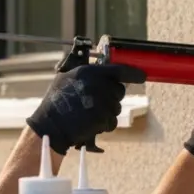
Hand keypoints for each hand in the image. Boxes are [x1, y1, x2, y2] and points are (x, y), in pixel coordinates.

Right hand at [27, 64, 146, 153]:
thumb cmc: (56, 101)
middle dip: (112, 95)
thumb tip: (103, 67)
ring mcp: (101, 103)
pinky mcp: (102, 119)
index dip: (134, 73)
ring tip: (89, 113)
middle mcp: (98, 86)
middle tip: (97, 100)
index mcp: (89, 72)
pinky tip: (91, 122)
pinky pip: (112, 121)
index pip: (120, 70)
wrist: (51, 125)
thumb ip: (86, 71)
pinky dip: (105, 123)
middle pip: (119, 90)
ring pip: (116, 107)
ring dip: (107, 111)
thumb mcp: (66, 76)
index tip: (143, 76)